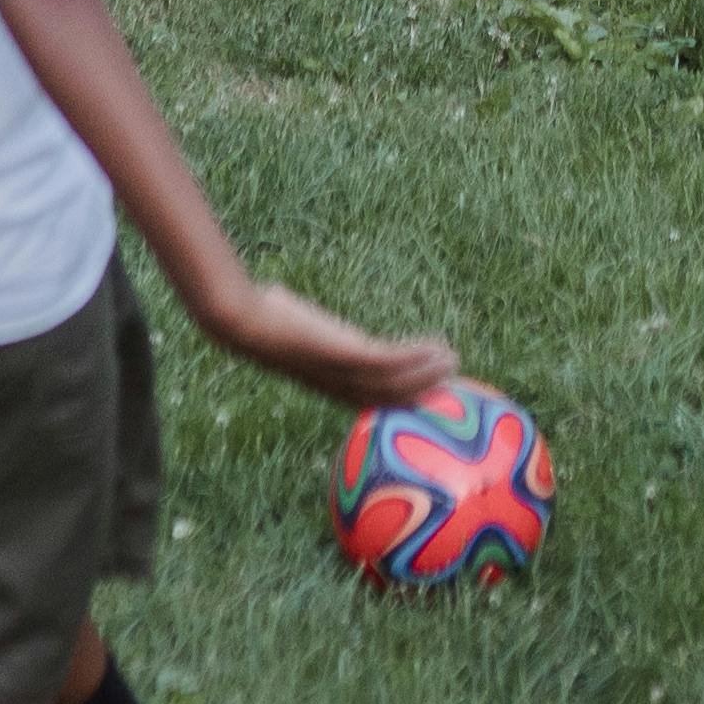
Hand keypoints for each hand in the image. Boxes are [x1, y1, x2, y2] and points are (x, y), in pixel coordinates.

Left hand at [208, 273, 459, 411]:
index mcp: (332, 387)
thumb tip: (286, 300)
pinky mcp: (347, 353)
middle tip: (457, 385)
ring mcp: (345, 373)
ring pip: (400, 384)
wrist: (246, 322)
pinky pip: (392, 362)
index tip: (434, 396)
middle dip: (428, 393)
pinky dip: (418, 357)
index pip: (378, 403)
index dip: (408, 402)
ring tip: (453, 360)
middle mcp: (341, 387)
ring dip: (431, 374)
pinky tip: (436, 345)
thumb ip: (306, 327)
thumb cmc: (266, 320)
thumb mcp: (296, 329)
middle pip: (396, 401)